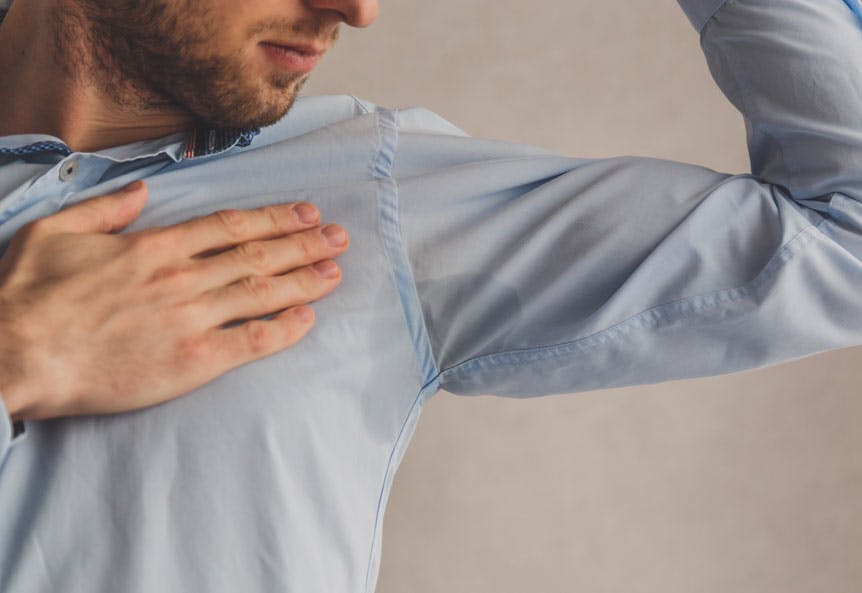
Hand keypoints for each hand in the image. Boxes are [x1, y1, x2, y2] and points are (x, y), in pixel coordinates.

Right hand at [0, 181, 348, 421]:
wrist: (16, 355)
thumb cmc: (29, 298)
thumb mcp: (56, 232)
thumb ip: (106, 209)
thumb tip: (142, 190)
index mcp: (153, 247)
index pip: (229, 226)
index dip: (273, 218)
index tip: (304, 212)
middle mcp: (181, 277)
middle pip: (257, 254)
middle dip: (304, 243)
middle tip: (338, 236)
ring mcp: (191, 318)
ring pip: (262, 292)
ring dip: (305, 279)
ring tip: (335, 269)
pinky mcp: (193, 361)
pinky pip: (251, 341)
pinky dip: (284, 328)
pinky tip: (308, 318)